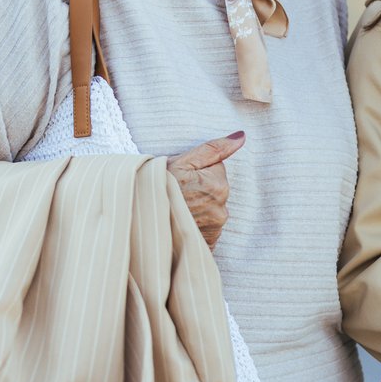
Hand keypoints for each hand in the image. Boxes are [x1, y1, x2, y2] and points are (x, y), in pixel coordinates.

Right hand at [166, 131, 244, 248]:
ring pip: (210, 210)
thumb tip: (241, 136)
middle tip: (178, 193)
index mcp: (219, 186)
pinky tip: (180, 224)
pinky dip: (196, 227)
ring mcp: (214, 230)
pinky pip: (206, 230)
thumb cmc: (158, 187)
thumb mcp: (183, 161)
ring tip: (177, 209)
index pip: (217, 170)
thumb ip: (215, 149)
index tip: (183, 177)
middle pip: (215, 191)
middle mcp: (221, 210)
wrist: (139, 220)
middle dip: (200, 190)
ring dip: (198, 209)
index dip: (198, 171)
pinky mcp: (207, 245)